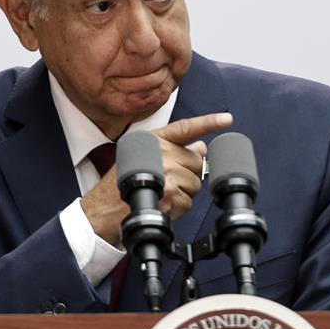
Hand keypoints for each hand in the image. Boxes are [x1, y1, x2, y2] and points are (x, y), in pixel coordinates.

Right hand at [81, 112, 232, 244]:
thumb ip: (172, 149)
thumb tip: (201, 146)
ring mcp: (166, 171)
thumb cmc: (120, 184)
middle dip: (187, 174)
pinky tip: (160, 206)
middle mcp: (160, 151)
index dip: (209, 122)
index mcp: (153, 139)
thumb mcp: (141, 158)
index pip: (186, 128)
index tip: (227, 119)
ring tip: (160, 194)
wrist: (103, 209)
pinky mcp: (170, 192)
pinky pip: (188, 202)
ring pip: (195, 183)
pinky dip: (178, 209)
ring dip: (183, 193)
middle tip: (166, 183)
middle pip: (196, 161)